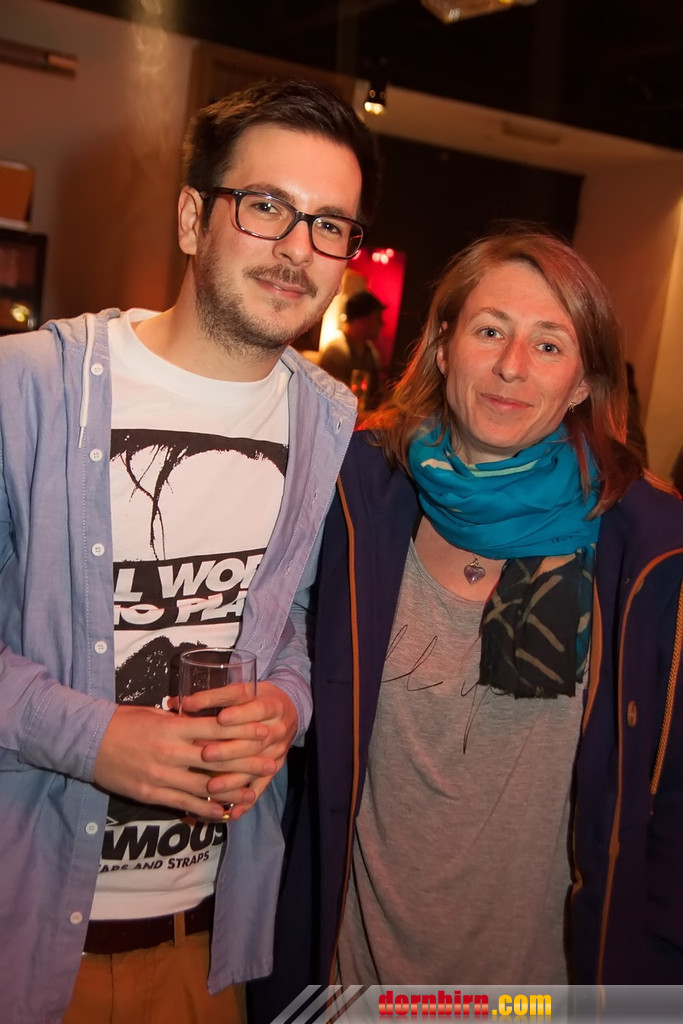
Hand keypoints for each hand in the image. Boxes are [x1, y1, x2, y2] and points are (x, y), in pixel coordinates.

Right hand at [92, 703, 275, 820]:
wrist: (88, 743)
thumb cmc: (123, 721)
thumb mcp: (155, 714)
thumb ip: (181, 721)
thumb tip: (206, 722)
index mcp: (173, 728)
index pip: (215, 730)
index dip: (242, 732)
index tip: (264, 732)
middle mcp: (171, 753)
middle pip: (217, 760)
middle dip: (246, 763)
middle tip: (270, 763)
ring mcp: (162, 776)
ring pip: (204, 788)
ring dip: (232, 792)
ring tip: (254, 793)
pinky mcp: (152, 794)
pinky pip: (184, 804)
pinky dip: (206, 809)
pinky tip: (223, 812)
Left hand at [195, 681, 298, 819]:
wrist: (287, 710)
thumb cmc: (256, 699)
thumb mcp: (242, 691)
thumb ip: (214, 697)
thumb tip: (180, 703)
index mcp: (272, 704)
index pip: (256, 708)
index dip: (239, 714)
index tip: (220, 719)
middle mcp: (278, 729)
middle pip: (255, 742)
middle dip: (230, 749)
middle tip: (206, 755)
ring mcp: (278, 751)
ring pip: (256, 768)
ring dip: (234, 778)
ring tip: (211, 787)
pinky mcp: (275, 768)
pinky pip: (261, 786)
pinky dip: (247, 800)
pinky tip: (232, 812)